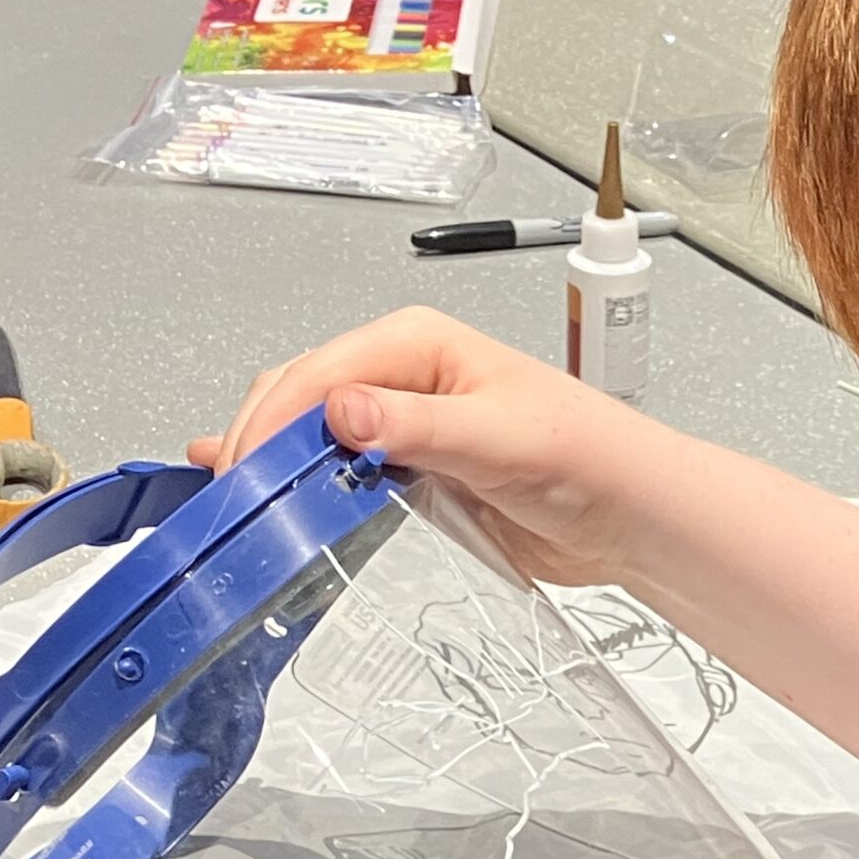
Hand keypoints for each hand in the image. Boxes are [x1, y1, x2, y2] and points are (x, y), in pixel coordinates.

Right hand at [189, 308, 663, 587]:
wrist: (628, 514)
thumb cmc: (587, 457)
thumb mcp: (499, 438)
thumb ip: (418, 426)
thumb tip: (343, 410)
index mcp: (417, 344)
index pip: (318, 375)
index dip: (271, 423)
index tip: (243, 473)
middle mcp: (402, 377)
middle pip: (299, 398)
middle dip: (257, 442)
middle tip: (230, 501)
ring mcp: (401, 425)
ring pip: (309, 434)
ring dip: (268, 463)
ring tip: (230, 504)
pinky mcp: (408, 472)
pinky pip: (335, 469)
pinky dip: (294, 480)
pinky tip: (258, 490)